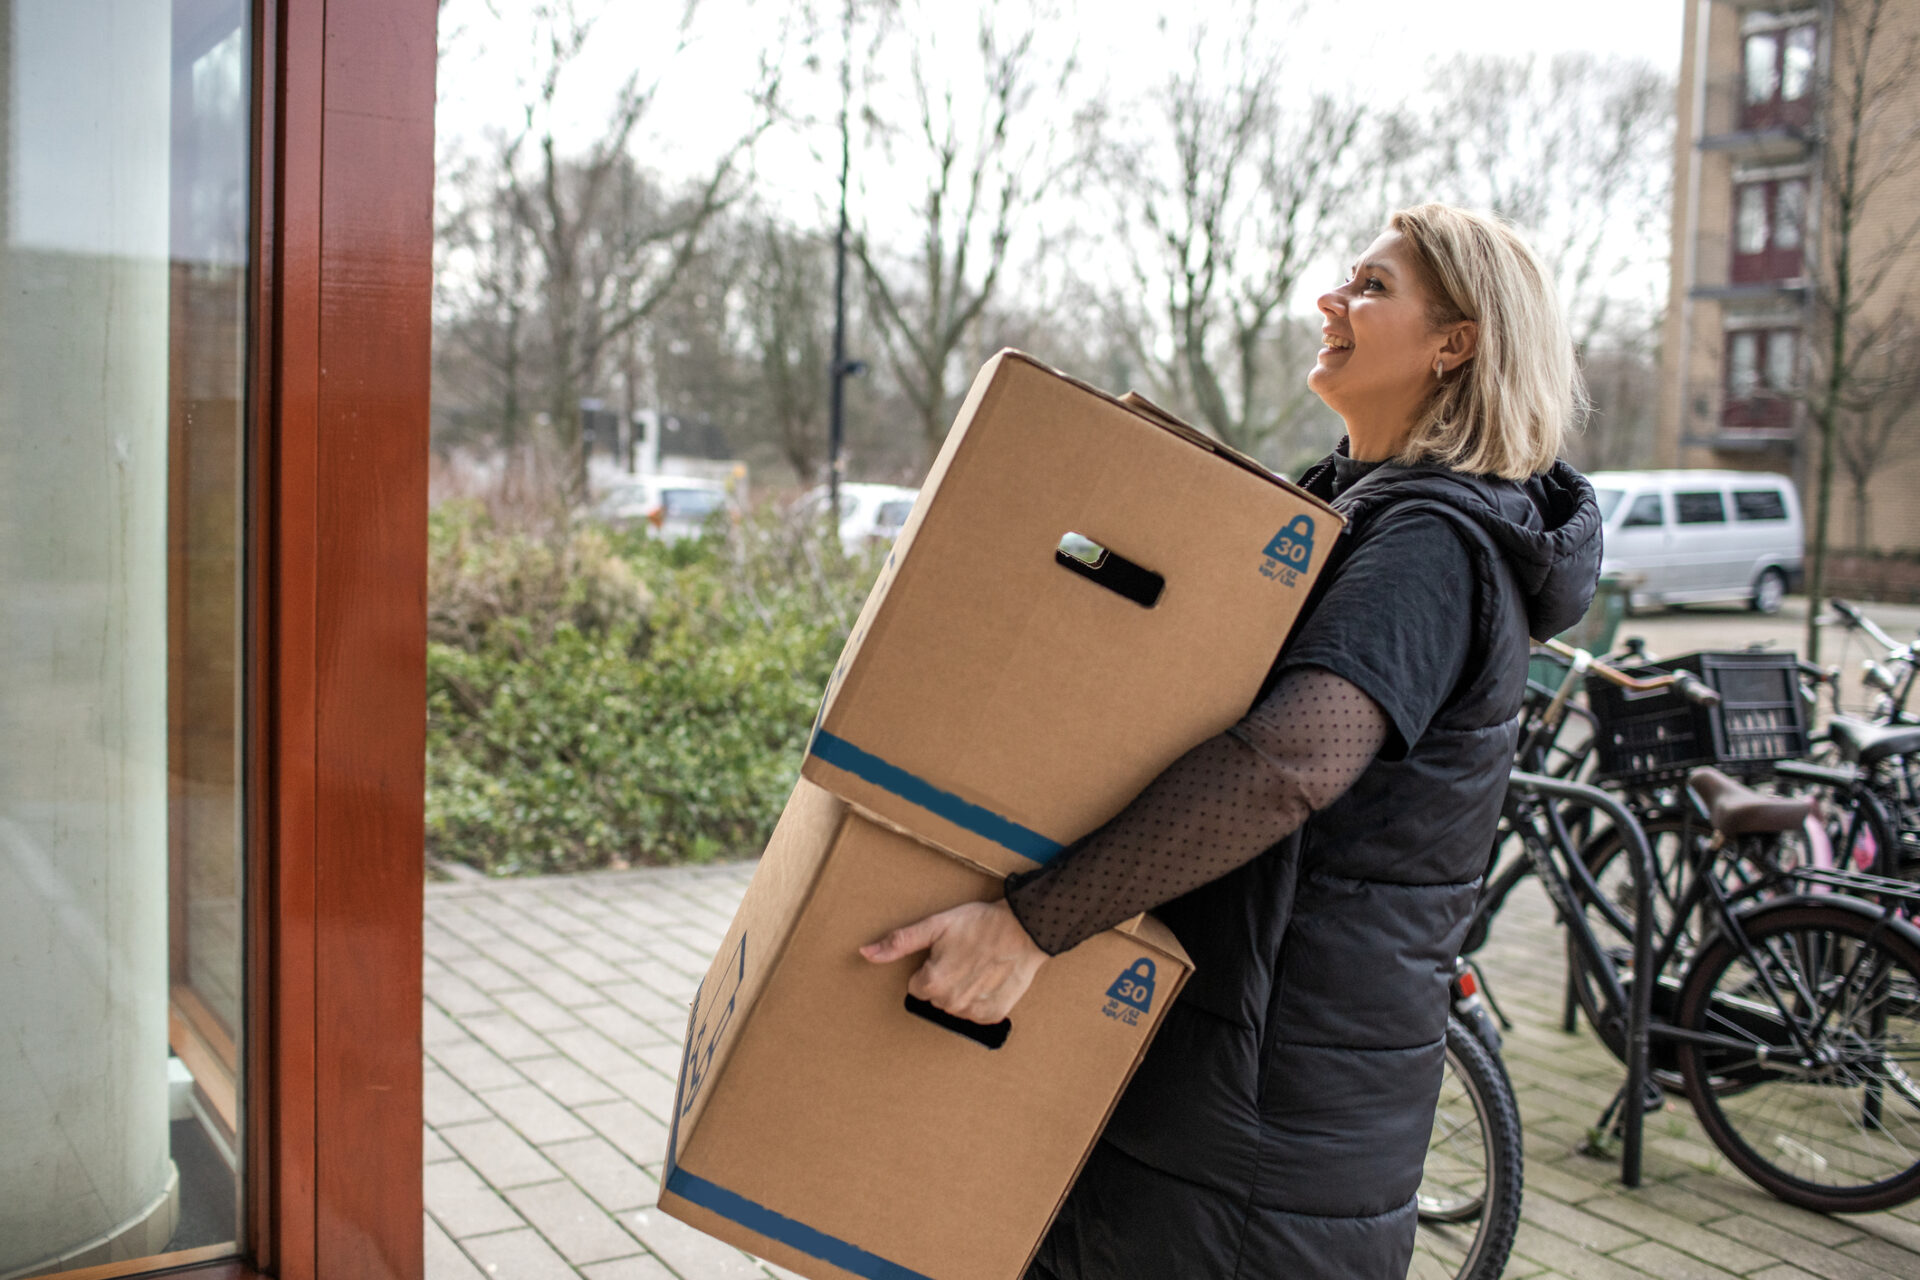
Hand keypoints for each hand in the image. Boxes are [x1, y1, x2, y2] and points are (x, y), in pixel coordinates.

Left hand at [859, 898, 1047, 1023]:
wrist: (1024, 929)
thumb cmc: (979, 923)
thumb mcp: (935, 925)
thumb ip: (899, 942)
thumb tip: (865, 953)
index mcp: (933, 983)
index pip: (917, 986)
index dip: (930, 967)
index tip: (947, 952)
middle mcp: (951, 1004)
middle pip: (936, 997)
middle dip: (945, 979)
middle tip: (964, 956)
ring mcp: (974, 1012)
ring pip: (955, 1005)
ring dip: (962, 990)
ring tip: (978, 966)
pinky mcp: (994, 1015)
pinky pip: (976, 1013)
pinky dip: (981, 999)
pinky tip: (989, 979)